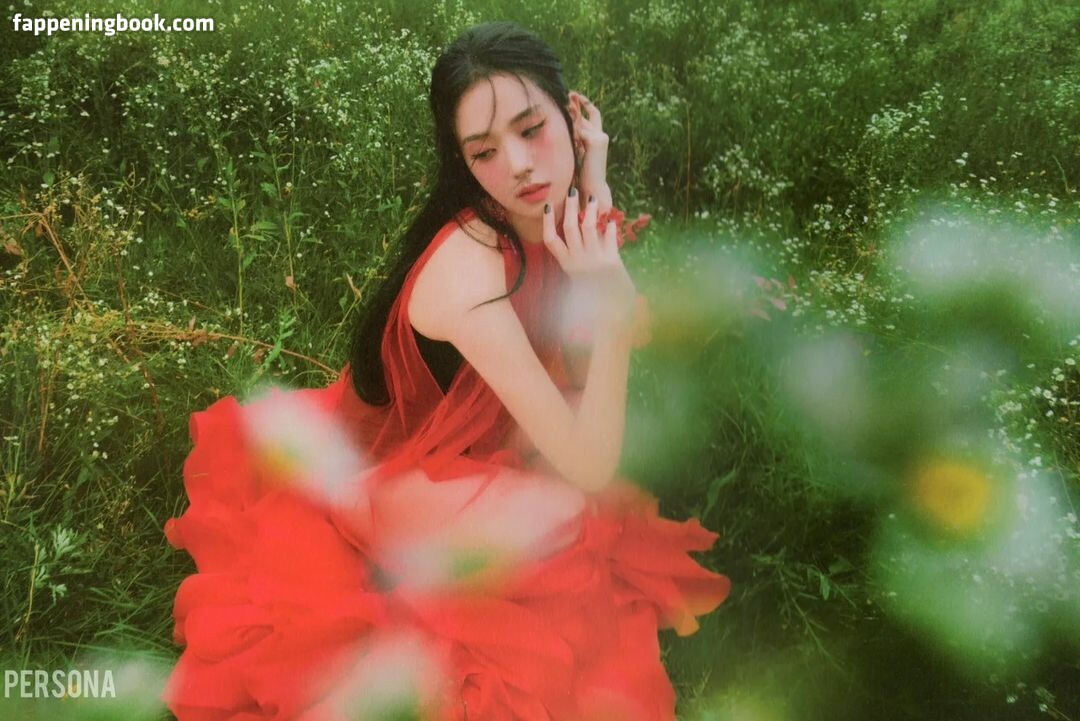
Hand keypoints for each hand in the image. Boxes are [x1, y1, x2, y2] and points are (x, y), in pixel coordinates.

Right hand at [544, 190, 635, 336]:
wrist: (611, 319)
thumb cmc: (593, 304)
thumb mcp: (577, 286)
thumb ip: (574, 266)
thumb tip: (570, 248)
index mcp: (567, 266)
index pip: (551, 240)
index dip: (548, 223)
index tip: (549, 207)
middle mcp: (578, 262)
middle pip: (569, 227)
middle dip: (570, 207)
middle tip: (572, 191)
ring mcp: (595, 261)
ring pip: (589, 228)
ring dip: (590, 211)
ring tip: (593, 199)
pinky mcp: (613, 263)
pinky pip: (610, 239)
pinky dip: (610, 229)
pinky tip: (612, 222)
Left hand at [568, 91, 610, 212]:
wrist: (592, 188)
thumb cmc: (583, 175)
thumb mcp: (577, 151)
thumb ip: (575, 138)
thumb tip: (566, 125)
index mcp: (598, 138)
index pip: (594, 114)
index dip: (585, 103)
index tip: (574, 94)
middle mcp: (601, 135)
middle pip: (586, 115)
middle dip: (577, 103)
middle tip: (567, 93)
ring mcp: (600, 137)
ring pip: (580, 123)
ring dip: (571, 118)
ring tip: (562, 106)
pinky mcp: (596, 141)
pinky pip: (578, 131)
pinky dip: (571, 133)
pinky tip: (566, 136)